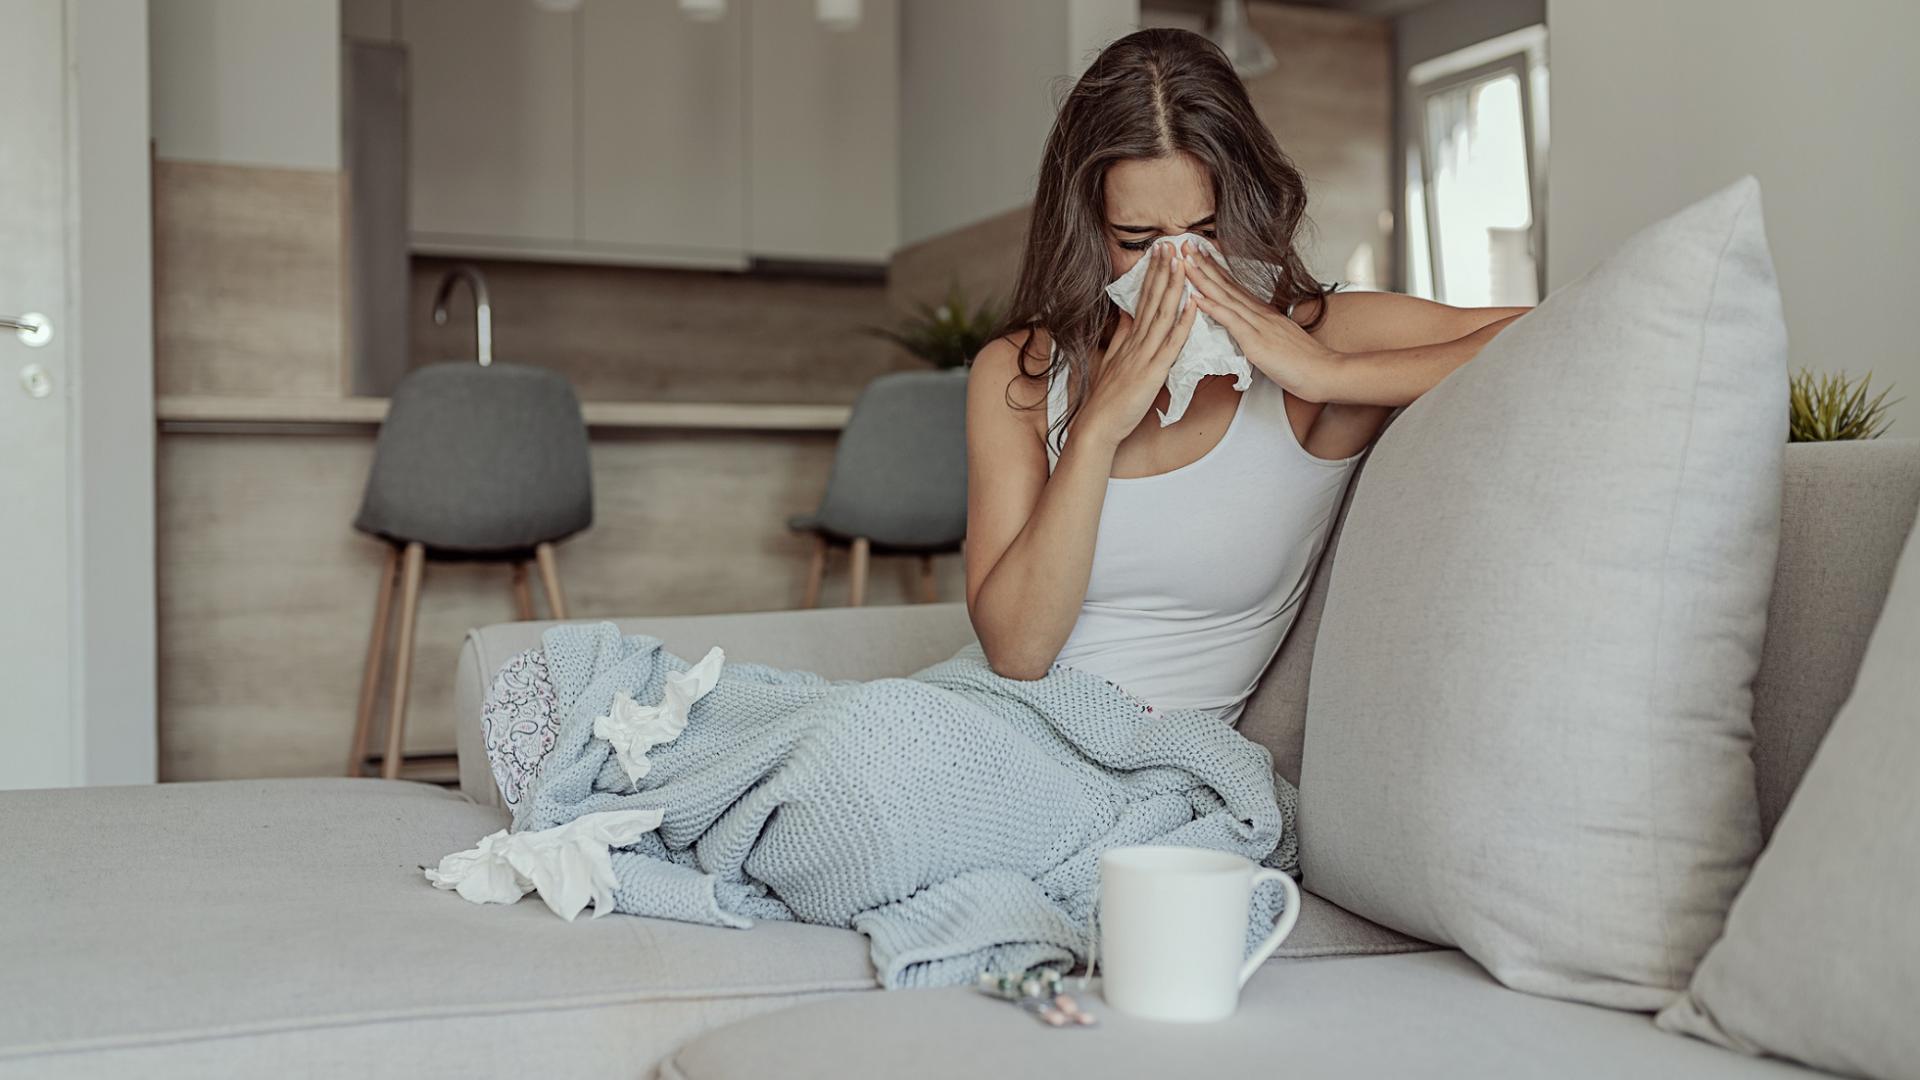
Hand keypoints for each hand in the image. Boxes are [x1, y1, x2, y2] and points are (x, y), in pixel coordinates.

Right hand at [1080, 243, 1200, 447]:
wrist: (1099, 425)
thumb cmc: (1108, 398)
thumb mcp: (1114, 359)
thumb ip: (1122, 335)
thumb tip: (1127, 314)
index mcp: (1129, 338)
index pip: (1143, 299)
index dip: (1152, 274)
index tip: (1159, 251)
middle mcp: (1136, 341)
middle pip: (1152, 299)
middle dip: (1162, 270)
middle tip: (1170, 243)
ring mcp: (1144, 355)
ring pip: (1162, 314)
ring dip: (1173, 286)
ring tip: (1182, 262)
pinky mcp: (1153, 371)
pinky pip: (1171, 343)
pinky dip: (1183, 322)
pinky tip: (1192, 303)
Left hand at [1184, 244, 1334, 398]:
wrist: (1324, 371)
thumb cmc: (1305, 361)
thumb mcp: (1280, 339)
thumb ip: (1264, 330)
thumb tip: (1252, 328)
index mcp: (1263, 312)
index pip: (1234, 286)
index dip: (1215, 269)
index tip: (1200, 253)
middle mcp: (1259, 313)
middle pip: (1226, 284)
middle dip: (1204, 264)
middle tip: (1186, 244)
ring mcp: (1257, 324)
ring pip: (1225, 296)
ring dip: (1203, 278)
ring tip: (1185, 262)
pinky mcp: (1256, 341)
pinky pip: (1231, 321)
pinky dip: (1213, 307)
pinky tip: (1197, 297)